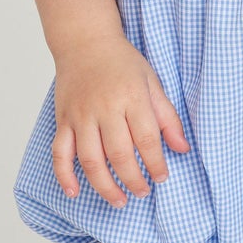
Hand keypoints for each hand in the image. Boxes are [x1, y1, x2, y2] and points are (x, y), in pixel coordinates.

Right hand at [51, 35, 191, 207]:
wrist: (85, 42)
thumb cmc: (122, 63)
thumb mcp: (152, 82)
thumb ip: (167, 117)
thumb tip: (182, 148)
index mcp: (131, 97)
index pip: (146, 139)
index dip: (155, 163)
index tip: (162, 178)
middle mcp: (104, 108)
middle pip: (118, 154)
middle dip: (133, 179)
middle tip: (143, 192)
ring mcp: (80, 115)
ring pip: (90, 159)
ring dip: (104, 186)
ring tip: (119, 201)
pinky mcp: (63, 120)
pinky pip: (60, 152)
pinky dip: (64, 175)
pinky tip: (74, 193)